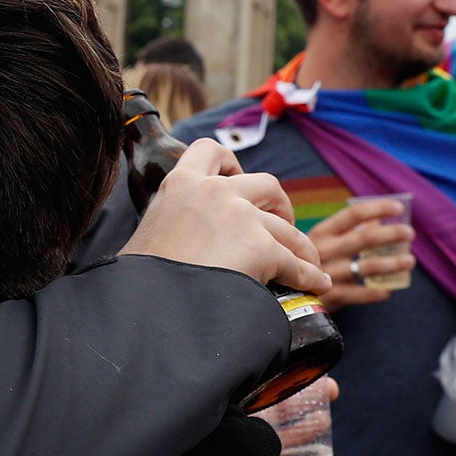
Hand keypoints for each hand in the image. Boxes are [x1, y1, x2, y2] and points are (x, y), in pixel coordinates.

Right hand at [123, 139, 329, 295]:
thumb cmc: (139, 279)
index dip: (230, 163)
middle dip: (279, 205)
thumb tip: (178, 246)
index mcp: (181, 184)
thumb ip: (170, 224)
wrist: (147, 304)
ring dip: (301, 247)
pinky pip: (297, 263)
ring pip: (287, 228)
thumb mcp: (147, 234)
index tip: (236, 179)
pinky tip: (316, 285)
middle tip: (278, 225)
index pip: (211, 151)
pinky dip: (310, 275)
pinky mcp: (262, 249)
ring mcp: (241, 218)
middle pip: (267, 185)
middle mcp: (215, 192)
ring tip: (306, 263)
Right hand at [307, 198, 414, 310]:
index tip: (398, 208)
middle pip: (364, 238)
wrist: (283, 293)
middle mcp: (324, 250)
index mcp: (322, 233)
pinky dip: (377, 292)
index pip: (353, 215)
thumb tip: (378, 217)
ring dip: (392, 263)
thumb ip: (347, 229)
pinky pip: (360, 294)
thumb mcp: (321, 241)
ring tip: (408, 261)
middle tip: (410, 234)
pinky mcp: (331, 296)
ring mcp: (327, 274)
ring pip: (367, 267)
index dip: (378, 209)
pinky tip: (389, 290)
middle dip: (391, 234)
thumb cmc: (308, 261)